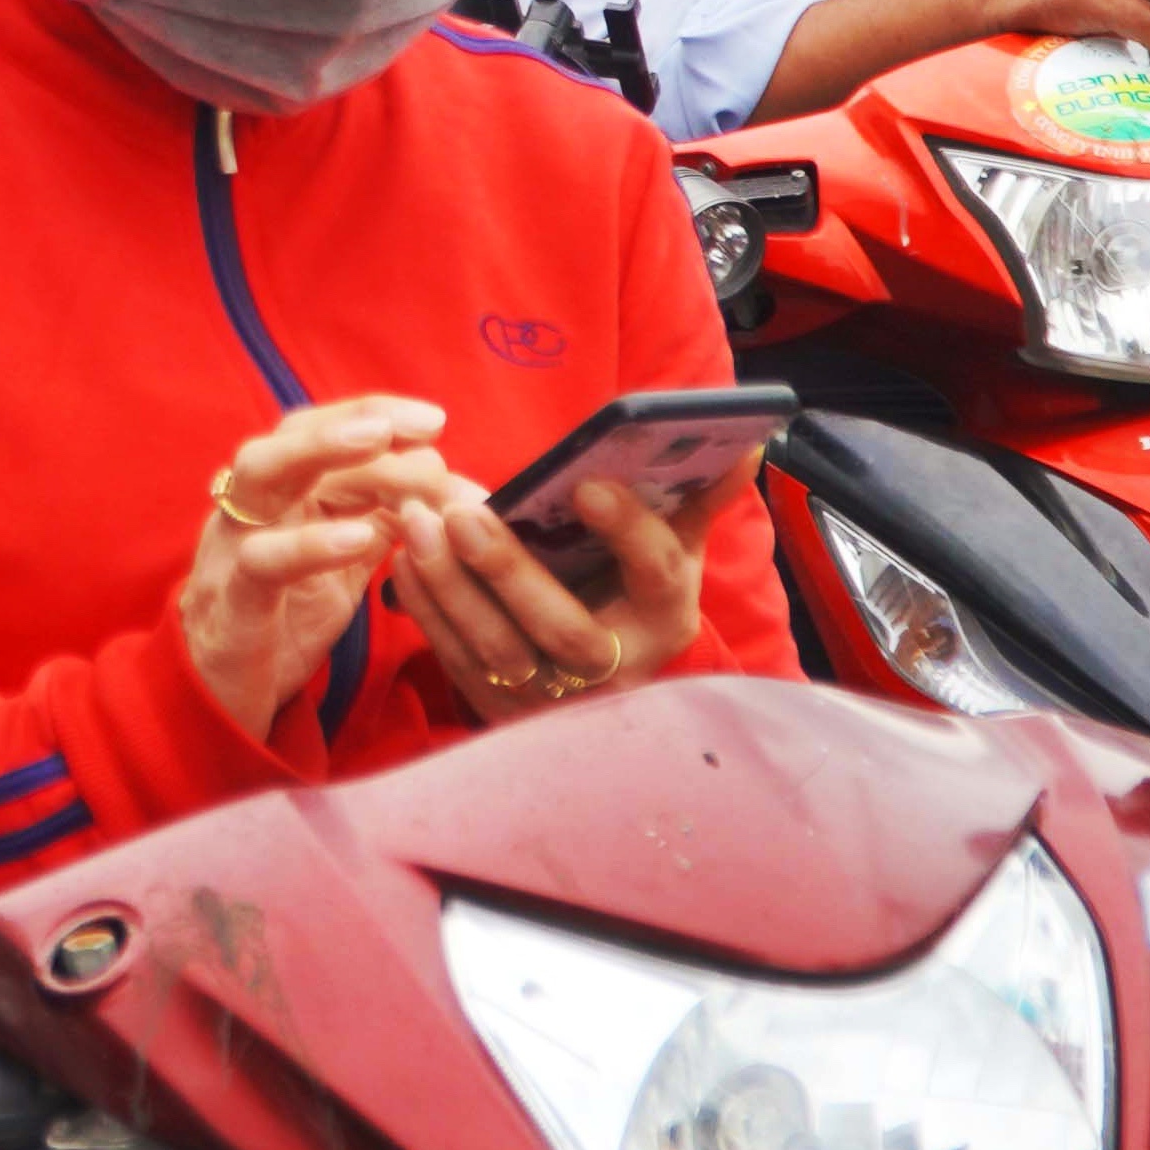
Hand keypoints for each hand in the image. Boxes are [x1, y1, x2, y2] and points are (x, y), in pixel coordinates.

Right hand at [175, 396, 460, 742]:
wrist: (221, 696)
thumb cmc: (285, 618)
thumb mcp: (342, 561)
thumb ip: (386, 518)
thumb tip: (457, 488)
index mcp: (279, 494)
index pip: (319, 430)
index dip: (375, 416)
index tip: (434, 421)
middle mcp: (251, 506)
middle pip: (289, 436)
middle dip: (353, 419)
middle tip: (419, 426)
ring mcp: (232, 546)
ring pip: (260, 473)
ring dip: (320, 448)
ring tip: (379, 442)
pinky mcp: (231, 600)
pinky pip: (262, 561)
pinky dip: (310, 544)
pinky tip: (361, 538)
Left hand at [388, 453, 753, 725]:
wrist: (603, 680)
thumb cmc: (632, 591)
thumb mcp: (673, 548)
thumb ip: (696, 495)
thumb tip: (746, 439)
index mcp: (665, 618)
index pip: (655, 575)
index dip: (627, 530)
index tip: (586, 483)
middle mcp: (616, 669)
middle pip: (562, 628)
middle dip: (507, 569)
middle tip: (459, 508)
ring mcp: (556, 701)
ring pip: (499, 650)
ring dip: (451, 585)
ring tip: (417, 521)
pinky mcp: (502, 710)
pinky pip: (457, 662)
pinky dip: (427, 610)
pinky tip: (404, 558)